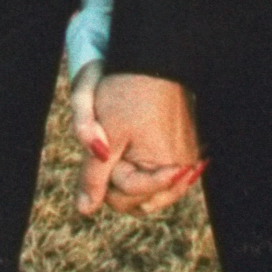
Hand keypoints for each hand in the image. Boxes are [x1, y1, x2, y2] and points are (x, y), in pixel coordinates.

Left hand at [71, 63, 202, 217]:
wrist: (152, 61)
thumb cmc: (127, 95)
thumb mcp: (106, 137)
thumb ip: (94, 177)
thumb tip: (84, 210)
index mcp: (165, 170)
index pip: (124, 199)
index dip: (106, 175)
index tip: (110, 145)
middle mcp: (183, 171)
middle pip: (139, 201)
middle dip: (119, 180)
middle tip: (115, 146)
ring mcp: (187, 162)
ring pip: (150, 192)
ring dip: (132, 177)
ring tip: (125, 148)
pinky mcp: (187, 151)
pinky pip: (162, 177)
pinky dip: (146, 170)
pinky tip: (136, 151)